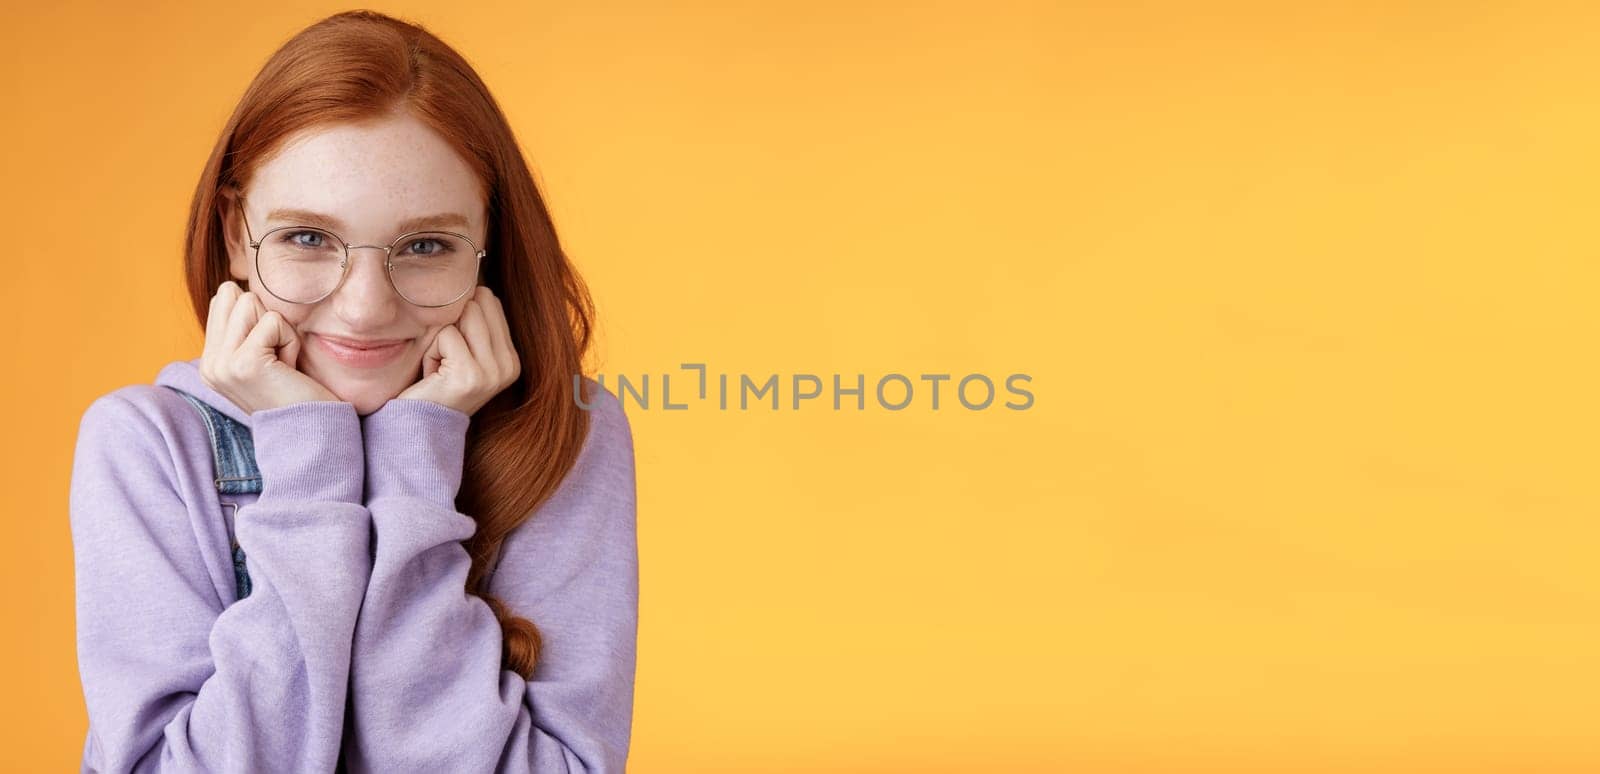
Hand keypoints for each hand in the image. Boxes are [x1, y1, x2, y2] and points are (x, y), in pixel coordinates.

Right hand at [199, 281, 338, 413]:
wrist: (314, 431)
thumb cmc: (298, 390)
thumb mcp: (263, 355)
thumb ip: (244, 326)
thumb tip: (235, 283)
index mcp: (210, 361)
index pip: (223, 299)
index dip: (258, 316)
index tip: (270, 353)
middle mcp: (209, 363)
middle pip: (235, 295)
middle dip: (268, 319)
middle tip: (279, 358)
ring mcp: (222, 364)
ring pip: (251, 302)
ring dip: (281, 330)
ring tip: (284, 363)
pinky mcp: (244, 364)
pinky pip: (273, 321)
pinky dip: (290, 341)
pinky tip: (290, 369)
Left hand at [396, 286, 519, 416]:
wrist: (417, 426)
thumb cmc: (432, 383)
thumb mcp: (462, 350)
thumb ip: (474, 320)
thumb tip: (473, 279)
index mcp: (511, 358)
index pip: (489, 300)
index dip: (460, 316)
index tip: (453, 351)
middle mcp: (509, 365)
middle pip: (477, 303)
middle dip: (449, 325)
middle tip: (443, 359)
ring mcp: (494, 372)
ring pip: (462, 315)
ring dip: (439, 338)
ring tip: (438, 366)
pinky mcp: (472, 375)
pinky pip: (445, 335)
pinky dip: (430, 353)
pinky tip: (432, 377)